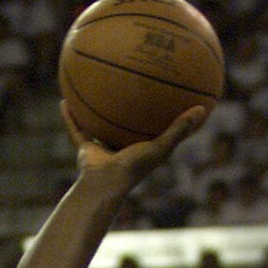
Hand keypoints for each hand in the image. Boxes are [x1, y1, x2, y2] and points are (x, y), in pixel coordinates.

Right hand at [61, 100, 207, 192]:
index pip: (153, 126)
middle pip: (124, 121)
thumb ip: (179, 129)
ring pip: (97, 124)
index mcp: (141, 147)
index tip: (167, 94)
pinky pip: (76, 129)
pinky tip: (63, 99)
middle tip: (128, 81)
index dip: (159, 112)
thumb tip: (203, 109)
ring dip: (93, 110)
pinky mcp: (86, 149)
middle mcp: (121, 146)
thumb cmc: (134, 168)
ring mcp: (103, 147)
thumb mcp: (160, 146)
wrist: (105, 185)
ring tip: (91, 86)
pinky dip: (69, 118)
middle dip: (125, 105)